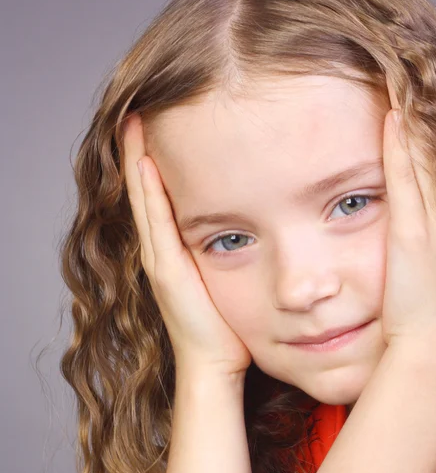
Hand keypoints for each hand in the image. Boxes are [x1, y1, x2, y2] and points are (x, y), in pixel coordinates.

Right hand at [122, 112, 251, 375]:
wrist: (215, 364)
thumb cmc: (227, 325)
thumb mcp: (230, 276)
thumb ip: (236, 246)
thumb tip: (261, 218)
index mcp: (176, 247)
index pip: (161, 193)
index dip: (154, 159)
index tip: (159, 122)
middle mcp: (162, 247)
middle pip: (147, 188)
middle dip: (142, 149)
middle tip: (141, 108)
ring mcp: (160, 257)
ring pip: (145, 198)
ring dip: (139, 160)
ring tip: (137, 120)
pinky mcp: (165, 268)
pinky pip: (154, 220)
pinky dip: (147, 191)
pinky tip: (144, 162)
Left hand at [381, 78, 435, 357]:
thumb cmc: (432, 315)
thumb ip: (430, 236)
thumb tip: (416, 214)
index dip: (434, 131)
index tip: (423, 97)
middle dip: (430, 114)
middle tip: (418, 73)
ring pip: (429, 160)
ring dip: (419, 120)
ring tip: (407, 79)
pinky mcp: (415, 237)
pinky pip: (409, 182)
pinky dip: (403, 148)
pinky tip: (395, 116)